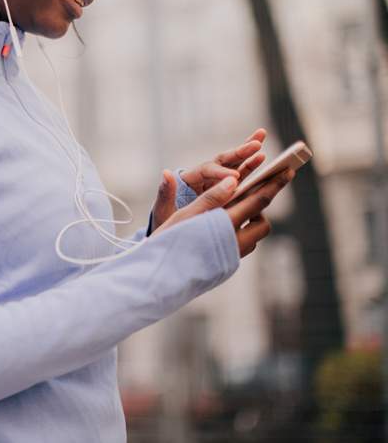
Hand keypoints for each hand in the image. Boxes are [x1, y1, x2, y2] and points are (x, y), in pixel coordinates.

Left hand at [151, 128, 268, 231]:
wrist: (174, 237)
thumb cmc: (167, 224)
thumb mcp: (163, 211)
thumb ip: (165, 194)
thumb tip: (166, 173)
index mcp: (190, 179)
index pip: (208, 170)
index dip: (221, 173)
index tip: (235, 178)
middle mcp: (205, 177)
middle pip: (223, 160)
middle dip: (239, 152)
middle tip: (256, 145)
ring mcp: (217, 183)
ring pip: (235, 165)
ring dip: (249, 154)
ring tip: (262, 139)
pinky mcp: (228, 191)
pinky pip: (243, 178)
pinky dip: (254, 169)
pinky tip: (267, 161)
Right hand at [151, 167, 295, 257]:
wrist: (159, 276)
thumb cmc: (168, 240)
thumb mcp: (187, 214)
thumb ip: (212, 197)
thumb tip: (234, 179)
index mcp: (225, 226)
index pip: (258, 201)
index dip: (274, 185)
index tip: (288, 170)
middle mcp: (235, 243)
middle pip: (262, 221)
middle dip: (261, 206)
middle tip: (259, 189)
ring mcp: (232, 256)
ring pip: (253, 235)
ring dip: (249, 221)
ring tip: (233, 209)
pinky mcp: (227, 265)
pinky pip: (243, 245)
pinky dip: (239, 233)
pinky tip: (222, 227)